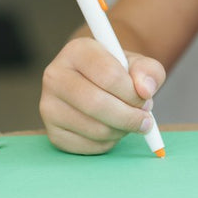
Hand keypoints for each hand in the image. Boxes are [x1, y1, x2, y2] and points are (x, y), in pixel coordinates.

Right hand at [40, 37, 164, 153]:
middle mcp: (55, 76)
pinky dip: (108, 143)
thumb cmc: (117, 73)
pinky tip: (111, 130)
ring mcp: (49, 105)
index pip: (108, 75)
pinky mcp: (53, 132)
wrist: (94, 84)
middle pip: (97, 104)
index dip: (133, 93)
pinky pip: (88, 146)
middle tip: (145, 120)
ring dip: (121, 131)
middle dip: (128, 117)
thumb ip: (148, 71)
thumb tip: (144, 90)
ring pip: (94, 128)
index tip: (145, 100)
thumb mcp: (137, 65)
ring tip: (127, 121)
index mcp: (77, 51)